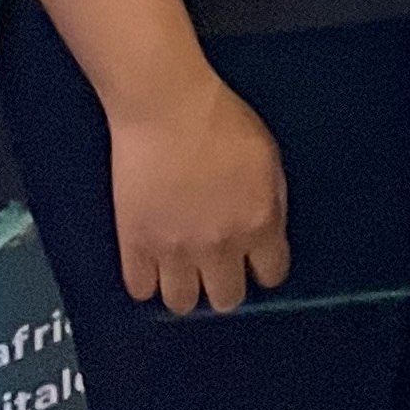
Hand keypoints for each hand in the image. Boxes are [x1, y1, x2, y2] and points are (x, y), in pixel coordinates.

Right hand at [105, 69, 290, 313]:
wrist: (167, 106)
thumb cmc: (221, 119)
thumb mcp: (268, 157)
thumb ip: (273, 202)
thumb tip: (269, 234)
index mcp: (258, 223)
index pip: (271, 275)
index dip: (262, 267)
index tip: (253, 260)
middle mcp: (220, 246)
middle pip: (226, 300)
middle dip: (223, 284)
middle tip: (214, 263)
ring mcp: (175, 250)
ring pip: (182, 303)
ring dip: (184, 287)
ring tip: (181, 265)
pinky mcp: (136, 245)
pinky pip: (140, 289)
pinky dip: (146, 280)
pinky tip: (151, 260)